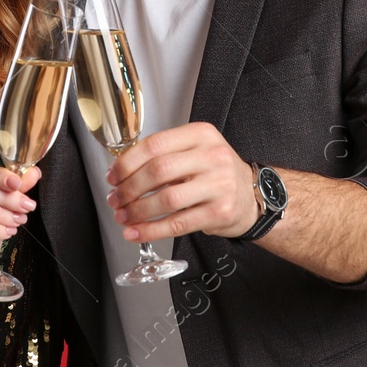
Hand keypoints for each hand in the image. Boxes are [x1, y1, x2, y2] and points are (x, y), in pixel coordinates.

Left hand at [105, 122, 258, 242]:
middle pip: (158, 171)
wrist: (254, 195)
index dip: (127, 162)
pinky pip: (177, 223)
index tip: (113, 176)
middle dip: (129, 188)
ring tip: (123, 216)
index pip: (155, 144)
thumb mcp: (196, 150)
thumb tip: (122, 171)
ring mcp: (218, 185)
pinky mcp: (219, 212)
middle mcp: (212, 156)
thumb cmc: (216, 172)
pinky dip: (151, 230)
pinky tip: (136, 232)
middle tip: (115, 199)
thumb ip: (164, 154)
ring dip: (137, 211)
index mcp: (201, 134)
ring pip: (166, 199)